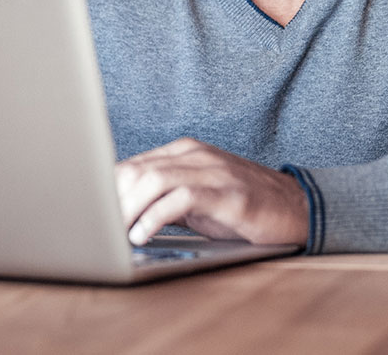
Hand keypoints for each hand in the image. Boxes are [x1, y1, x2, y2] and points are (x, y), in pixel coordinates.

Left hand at [114, 137, 307, 246]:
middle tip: (98, 228)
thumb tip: (120, 212)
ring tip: (116, 233)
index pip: (131, 164)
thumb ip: (162, 197)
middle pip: (136, 170)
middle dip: (111, 201)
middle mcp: (194, 155)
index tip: (90, 213)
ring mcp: (211, 171)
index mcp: (183, 151)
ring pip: (152, 180)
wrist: (297, 207)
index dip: (106, 190)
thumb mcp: (196, 197)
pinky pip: (180, 198)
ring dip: (128, 210)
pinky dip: (155, 217)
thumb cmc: (242, 205)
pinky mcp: (226, 194)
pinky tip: (143, 235)